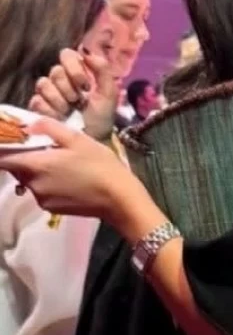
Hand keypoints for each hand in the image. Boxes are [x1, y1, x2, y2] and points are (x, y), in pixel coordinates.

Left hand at [0, 117, 136, 221]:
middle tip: (46, 150)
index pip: (3, 158)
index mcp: (36, 164)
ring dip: (38, 172)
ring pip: (29, 181)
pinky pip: (41, 192)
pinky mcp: (51, 209)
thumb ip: (49, 127)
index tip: (14, 141)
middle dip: (25, 159)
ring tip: (63, 166)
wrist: (119, 199)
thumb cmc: (101, 165)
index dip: (4, 149)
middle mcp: (32, 184)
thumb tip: (28, 124)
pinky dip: (48, 185)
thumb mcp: (79, 139)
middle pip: (16, 169)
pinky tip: (69, 181)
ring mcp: (41, 198)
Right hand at [30, 48, 117, 139]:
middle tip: (78, 100)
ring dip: (60, 99)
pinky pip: (37, 100)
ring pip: (44, 84)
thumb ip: (102, 70)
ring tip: (70, 110)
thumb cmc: (102, 116)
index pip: (67, 55)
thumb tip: (86, 52)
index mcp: (77, 72)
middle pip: (55, 71)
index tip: (86, 85)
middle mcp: (60, 80)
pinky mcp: (38, 107)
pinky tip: (61, 116)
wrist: (93, 139)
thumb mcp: (109, 93)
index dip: (74, 68)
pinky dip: (51, 110)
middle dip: (69, 88)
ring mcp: (47, 93)